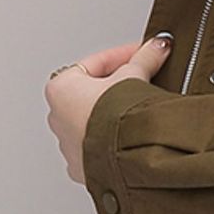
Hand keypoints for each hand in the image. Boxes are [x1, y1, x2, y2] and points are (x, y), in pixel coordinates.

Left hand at [44, 34, 173, 184]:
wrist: (126, 157)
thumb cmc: (116, 119)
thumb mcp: (133, 78)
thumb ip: (144, 58)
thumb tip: (158, 46)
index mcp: (60, 89)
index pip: (96, 63)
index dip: (123, 55)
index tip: (141, 53)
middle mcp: (56, 117)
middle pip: (93, 93)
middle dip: (117, 87)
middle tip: (142, 82)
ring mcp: (67, 145)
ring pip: (94, 121)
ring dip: (113, 115)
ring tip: (137, 113)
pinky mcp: (82, 167)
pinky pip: (98, 146)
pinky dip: (112, 140)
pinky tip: (129, 137)